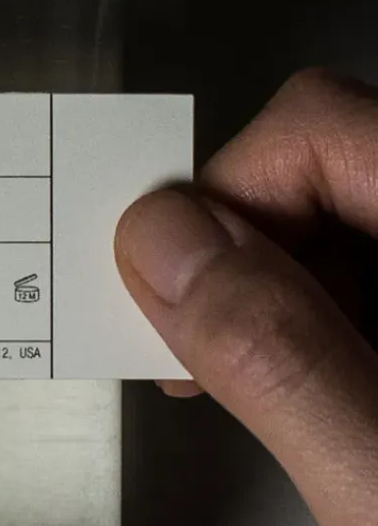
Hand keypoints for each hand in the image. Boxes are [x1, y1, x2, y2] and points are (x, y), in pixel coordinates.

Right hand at [116, 69, 377, 525]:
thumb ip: (280, 360)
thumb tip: (168, 246)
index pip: (321, 130)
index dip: (229, 196)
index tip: (180, 289)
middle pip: (325, 161)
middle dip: (242, 251)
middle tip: (212, 349)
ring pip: (336, 216)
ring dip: (274, 293)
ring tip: (277, 396)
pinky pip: (358, 272)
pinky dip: (311, 320)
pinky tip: (316, 393)